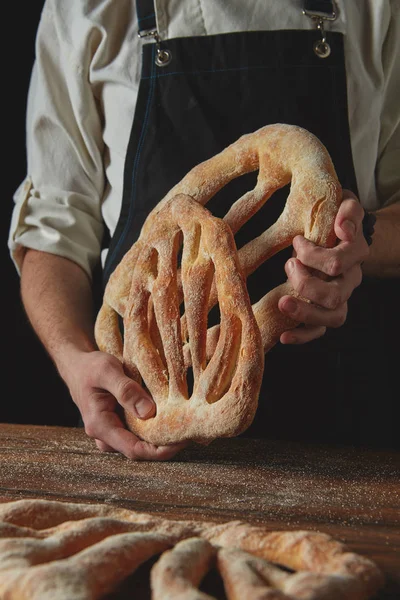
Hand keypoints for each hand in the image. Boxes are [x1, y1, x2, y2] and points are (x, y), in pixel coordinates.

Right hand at [65, 350, 186, 459]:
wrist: (78, 365)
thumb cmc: (90, 366)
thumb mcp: (107, 371)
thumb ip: (126, 390)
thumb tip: (149, 413)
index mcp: (100, 426)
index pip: (134, 450)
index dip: (160, 450)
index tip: (182, 441)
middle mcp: (106, 435)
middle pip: (140, 450)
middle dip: (166, 445)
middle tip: (191, 432)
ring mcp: (113, 432)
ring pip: (142, 442)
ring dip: (162, 436)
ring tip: (185, 425)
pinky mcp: (120, 425)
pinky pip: (140, 431)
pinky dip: (156, 427)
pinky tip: (172, 418)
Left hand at [278, 191, 368, 343]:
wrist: (342, 234)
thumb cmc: (337, 219)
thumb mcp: (345, 204)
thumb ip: (349, 210)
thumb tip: (342, 225)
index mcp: (355, 254)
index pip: (340, 262)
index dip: (314, 255)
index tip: (297, 241)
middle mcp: (350, 280)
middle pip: (335, 295)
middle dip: (306, 285)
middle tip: (288, 265)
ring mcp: (340, 298)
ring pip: (332, 316)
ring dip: (305, 313)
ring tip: (282, 303)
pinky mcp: (326, 312)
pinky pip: (319, 330)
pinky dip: (302, 336)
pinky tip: (283, 336)